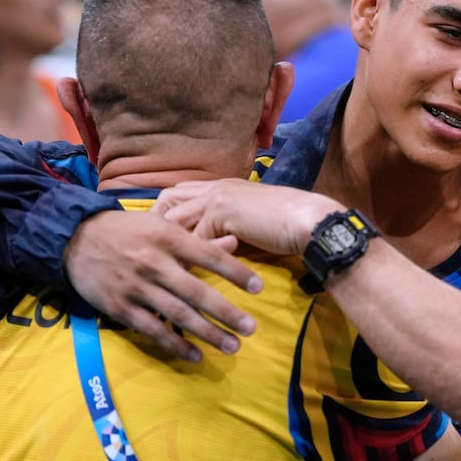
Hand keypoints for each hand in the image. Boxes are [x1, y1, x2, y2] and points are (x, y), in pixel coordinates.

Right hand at [65, 209, 263, 361]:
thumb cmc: (127, 231)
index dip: (235, 272)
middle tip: (250, 328)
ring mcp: (136, 287)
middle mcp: (154, 263)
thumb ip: (198, 238)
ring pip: (177, 315)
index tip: (258, 288)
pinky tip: (196, 355)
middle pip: (196, 292)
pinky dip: (175, 345)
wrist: (75, 239)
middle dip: (226, 312)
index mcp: (167, 238)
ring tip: (232, 346)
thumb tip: (235, 242)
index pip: (209, 256)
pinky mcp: (119, 307)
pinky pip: (152, 330)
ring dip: (207, 333)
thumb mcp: (161, 225)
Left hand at [155, 178, 340, 256]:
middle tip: (153, 250)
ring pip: (175, 220)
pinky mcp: (222, 213)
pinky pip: (194, 238)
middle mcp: (215, 187)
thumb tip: (214, 245)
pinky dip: (189, 259)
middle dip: (155, 224)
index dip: (166, 212)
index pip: (181, 192)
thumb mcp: (251, 219)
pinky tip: (186, 274)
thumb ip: (230, 225)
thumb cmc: (287, 223)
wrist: (307, 220)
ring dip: (168, 245)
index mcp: (223, 185)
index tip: (159, 235)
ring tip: (164, 267)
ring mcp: (217, 197)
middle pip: (168, 199)